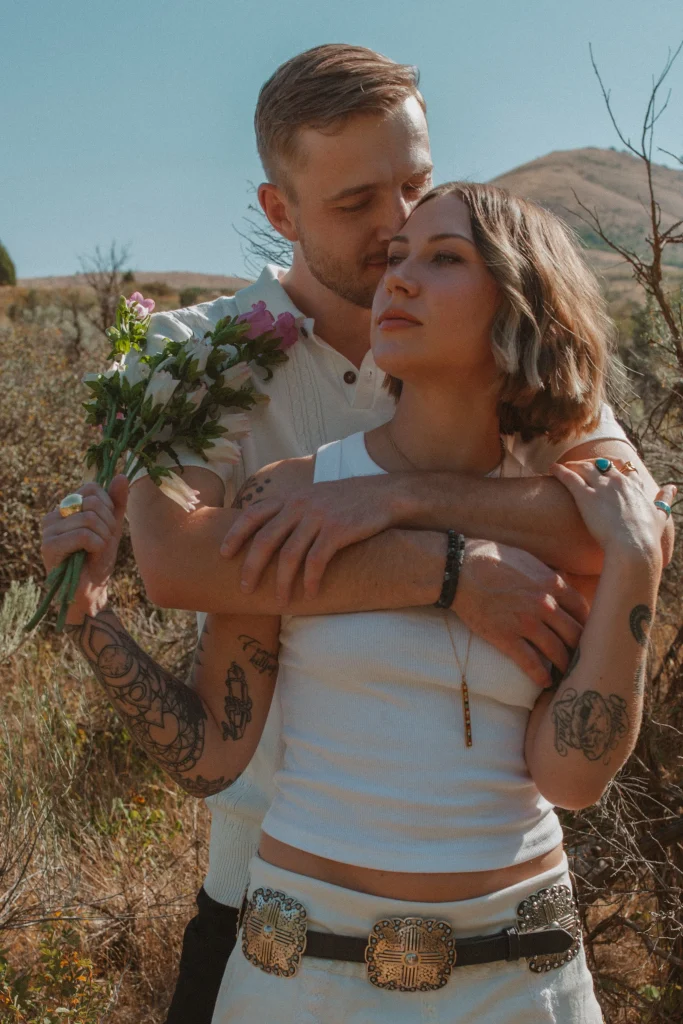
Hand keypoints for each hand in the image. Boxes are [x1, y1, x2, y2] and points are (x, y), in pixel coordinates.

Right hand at [40, 475, 128, 617]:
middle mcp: (54, 514)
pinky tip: (91, 555)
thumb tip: (122, 475)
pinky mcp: (49, 546)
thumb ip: (116, 503)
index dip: (108, 504)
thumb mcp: (112, 527)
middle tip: (104, 540)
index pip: (91, 488)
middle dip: (108, 523)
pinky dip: (96, 546)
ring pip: (89, 518)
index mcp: (66, 507)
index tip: (108, 524)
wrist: (90, 590)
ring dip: (104, 537)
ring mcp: (48, 530)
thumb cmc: (98, 559)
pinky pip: (83, 535)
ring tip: (98, 549)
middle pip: (92, 502)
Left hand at [220, 476, 400, 601]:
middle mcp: (299, 505)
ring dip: (282, 582)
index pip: (252, 514)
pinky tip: (310, 594)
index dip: (235, 534)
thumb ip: (292, 510)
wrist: (384, 494)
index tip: (224, 554)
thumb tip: (270, 533)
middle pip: (265, 539)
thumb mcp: (313, 497)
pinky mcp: (337, 530)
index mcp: (290, 498)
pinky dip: (310, 580)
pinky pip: (316, 561)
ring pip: (289, 555)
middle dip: (251, 567)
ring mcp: (318, 517)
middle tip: (245, 589)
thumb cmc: (347, 501)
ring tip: (280, 601)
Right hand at [453, 539, 589, 687]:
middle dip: (581, 647)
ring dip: (565, 665)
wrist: (460, 570)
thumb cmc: (492, 559)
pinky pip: (530, 663)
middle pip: (576, 634)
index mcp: (553, 584)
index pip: (584, 610)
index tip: (588, 633)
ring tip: (568, 673)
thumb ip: (548, 575)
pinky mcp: (506, 637)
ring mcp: (526, 623)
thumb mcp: (528, 560)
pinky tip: (546, 682)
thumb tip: (562, 583)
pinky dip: (541, 676)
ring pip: (557, 651)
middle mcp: (545, 605)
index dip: (589, 624)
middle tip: (583, 657)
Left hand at [550, 460, 675, 560]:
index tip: (607, 472)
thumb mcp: (660, 516)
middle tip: (580, 467)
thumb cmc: (647, 537)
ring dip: (574, 465)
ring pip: (585, 467)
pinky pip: (569, 477)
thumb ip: (664, 500)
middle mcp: (619, 482)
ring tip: (564, 466)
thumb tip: (672, 487)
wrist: (634, 547)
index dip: (615, 470)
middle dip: (592, 465)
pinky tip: (552, 469)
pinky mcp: (586, 495)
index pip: (624, 471)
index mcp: (635, 487)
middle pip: (602, 466)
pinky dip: (560, 471)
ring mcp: (602, 486)